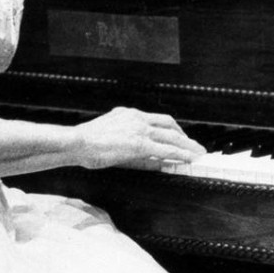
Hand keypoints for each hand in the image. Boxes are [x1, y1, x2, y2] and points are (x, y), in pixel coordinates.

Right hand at [73, 107, 205, 170]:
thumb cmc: (85, 143)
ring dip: (187, 145)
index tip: (177, 136)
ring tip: (197, 153)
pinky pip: (166, 149)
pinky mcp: (139, 143)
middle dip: (183, 135)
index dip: (170, 129)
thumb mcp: (109, 139)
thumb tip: (140, 153)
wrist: (76, 142)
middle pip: (168, 124)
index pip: (156, 119)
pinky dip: (180, 153)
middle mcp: (136, 118)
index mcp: (128, 114)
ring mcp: (139, 129)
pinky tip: (188, 158)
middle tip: (193, 145)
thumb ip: (123, 141)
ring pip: (171, 136)